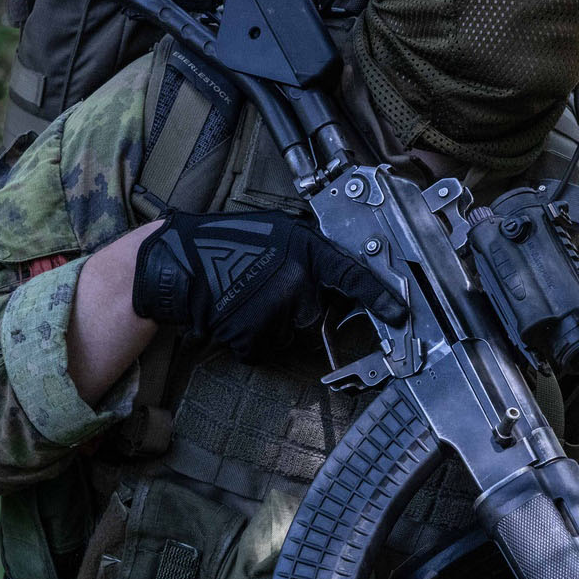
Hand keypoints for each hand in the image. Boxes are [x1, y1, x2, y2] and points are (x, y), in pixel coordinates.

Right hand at [132, 209, 407, 355]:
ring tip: (243, 295)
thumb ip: (309, 251)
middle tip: (262, 286)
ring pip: (289, 331)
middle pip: (315, 312)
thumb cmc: (224, 242)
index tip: (400, 315)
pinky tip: (233, 313)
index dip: (381, 298)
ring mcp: (278, 311)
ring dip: (270, 321)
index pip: (355, 277)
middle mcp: (298, 281)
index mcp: (306, 250)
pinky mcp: (255, 337)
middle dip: (294, 306)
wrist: (178, 264)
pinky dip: (250, 337)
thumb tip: (338, 271)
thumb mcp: (277, 231)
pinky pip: (264, 347)